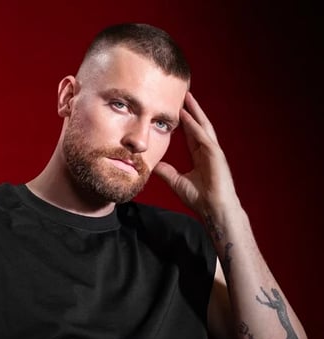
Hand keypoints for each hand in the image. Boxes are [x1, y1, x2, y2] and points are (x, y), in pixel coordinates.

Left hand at [154, 91, 239, 217]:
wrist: (214, 210)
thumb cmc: (200, 199)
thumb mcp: (177, 182)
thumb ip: (167, 172)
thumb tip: (154, 165)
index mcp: (200, 157)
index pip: (190, 135)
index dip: (184, 122)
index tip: (175, 111)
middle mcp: (208, 151)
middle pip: (198, 126)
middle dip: (191, 111)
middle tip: (183, 95)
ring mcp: (213, 152)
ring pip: (203, 127)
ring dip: (195, 112)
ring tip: (188, 97)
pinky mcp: (216, 156)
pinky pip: (203, 138)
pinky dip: (195, 127)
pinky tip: (187, 116)